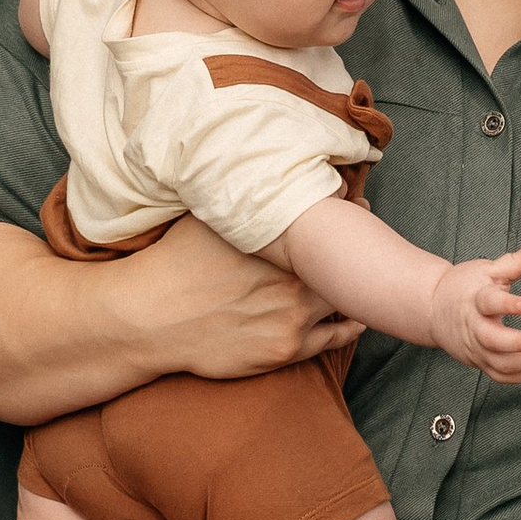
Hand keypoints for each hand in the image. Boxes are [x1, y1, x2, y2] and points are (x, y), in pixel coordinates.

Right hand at [129, 213, 354, 377]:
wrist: (151, 318)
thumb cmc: (176, 262)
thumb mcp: (209, 216)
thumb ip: (242, 197)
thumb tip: (257, 170)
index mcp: (278, 243)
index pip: (331, 224)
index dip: (348, 215)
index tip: (357, 208)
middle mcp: (293, 278)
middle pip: (344, 263)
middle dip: (357, 252)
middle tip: (369, 242)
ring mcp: (293, 316)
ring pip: (343, 302)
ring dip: (355, 290)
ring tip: (367, 280)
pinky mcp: (285, 349)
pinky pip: (333, 338)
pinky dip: (349, 326)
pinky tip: (358, 319)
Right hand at [427, 237, 520, 383]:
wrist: (432, 308)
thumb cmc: (466, 285)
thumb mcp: (488, 269)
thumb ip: (516, 261)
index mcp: (476, 299)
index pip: (490, 302)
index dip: (507, 304)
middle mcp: (474, 326)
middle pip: (493, 341)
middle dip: (520, 344)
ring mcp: (475, 347)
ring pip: (498, 363)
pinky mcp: (478, 361)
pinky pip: (499, 376)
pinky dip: (520, 376)